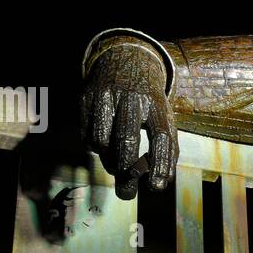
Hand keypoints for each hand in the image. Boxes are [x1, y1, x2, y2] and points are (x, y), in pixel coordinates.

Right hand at [80, 43, 177, 198]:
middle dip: (126, 173)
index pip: (161, 137)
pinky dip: (95, 148)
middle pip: (126, 141)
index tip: (157, 187)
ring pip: (102, 142)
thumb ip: (167, 146)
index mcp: (156, 103)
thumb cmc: (149, 100)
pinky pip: (86, 135)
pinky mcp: (86, 98)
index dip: (160, 164)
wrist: (126, 59)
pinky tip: (104, 145)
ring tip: (117, 165)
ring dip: (110, 162)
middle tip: (127, 193)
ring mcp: (106, 96)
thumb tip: (162, 182)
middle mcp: (132, 98)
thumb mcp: (164, 116)